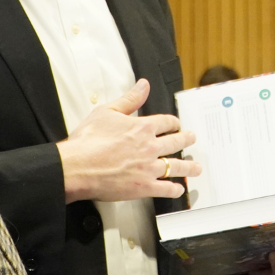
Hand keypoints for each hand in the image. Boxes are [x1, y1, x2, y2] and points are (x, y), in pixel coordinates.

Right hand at [56, 78, 200, 202]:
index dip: (173, 122)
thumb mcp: (108, 111)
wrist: (77, 167)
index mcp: (142, 127)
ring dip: (188, 166)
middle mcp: (150, 147)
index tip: (176, 124)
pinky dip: (175, 189)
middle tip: (191, 139)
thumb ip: (130, 99)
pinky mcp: (144, 187)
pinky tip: (179, 189)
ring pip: (176, 166)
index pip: (166, 122)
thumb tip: (143, 85)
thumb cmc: (87, 141)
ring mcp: (149, 168)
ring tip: (196, 167)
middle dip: (186, 140)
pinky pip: (166, 188)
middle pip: (175, 142)